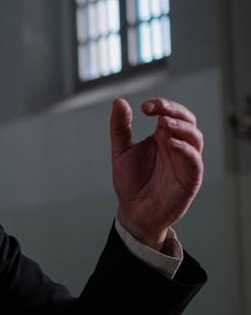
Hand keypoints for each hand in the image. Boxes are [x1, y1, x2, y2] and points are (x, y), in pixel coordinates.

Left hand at [110, 97, 203, 250]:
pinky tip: (171, 144)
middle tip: (159, 110)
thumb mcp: (120, 152)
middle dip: (175, 111)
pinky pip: (195, 160)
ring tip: (164, 124)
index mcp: (162, 137)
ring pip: (195, 137)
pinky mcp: (191, 178)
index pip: (170, 113)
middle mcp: (177, 146)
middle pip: (187, 120)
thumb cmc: (131, 183)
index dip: (162, 105)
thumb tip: (119, 101)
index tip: (145, 107)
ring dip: (182, 128)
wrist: (135, 212)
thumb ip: (120, 128)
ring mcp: (186, 161)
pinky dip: (186, 150)